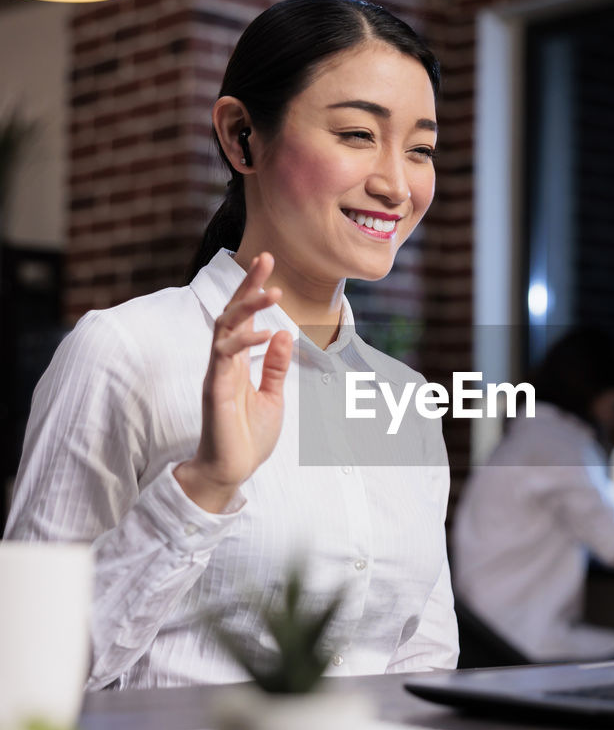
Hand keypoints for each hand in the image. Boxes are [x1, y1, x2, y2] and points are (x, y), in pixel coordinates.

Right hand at [175, 253, 292, 511]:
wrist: (231, 471)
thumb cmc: (247, 436)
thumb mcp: (272, 397)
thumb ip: (275, 367)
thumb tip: (283, 333)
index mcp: (237, 362)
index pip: (244, 317)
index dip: (253, 290)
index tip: (268, 263)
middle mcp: (224, 362)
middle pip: (231, 312)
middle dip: (247, 284)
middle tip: (265, 258)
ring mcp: (217, 374)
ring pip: (225, 328)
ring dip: (247, 307)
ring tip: (271, 291)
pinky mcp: (214, 390)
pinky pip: (225, 357)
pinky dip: (244, 342)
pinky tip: (266, 334)